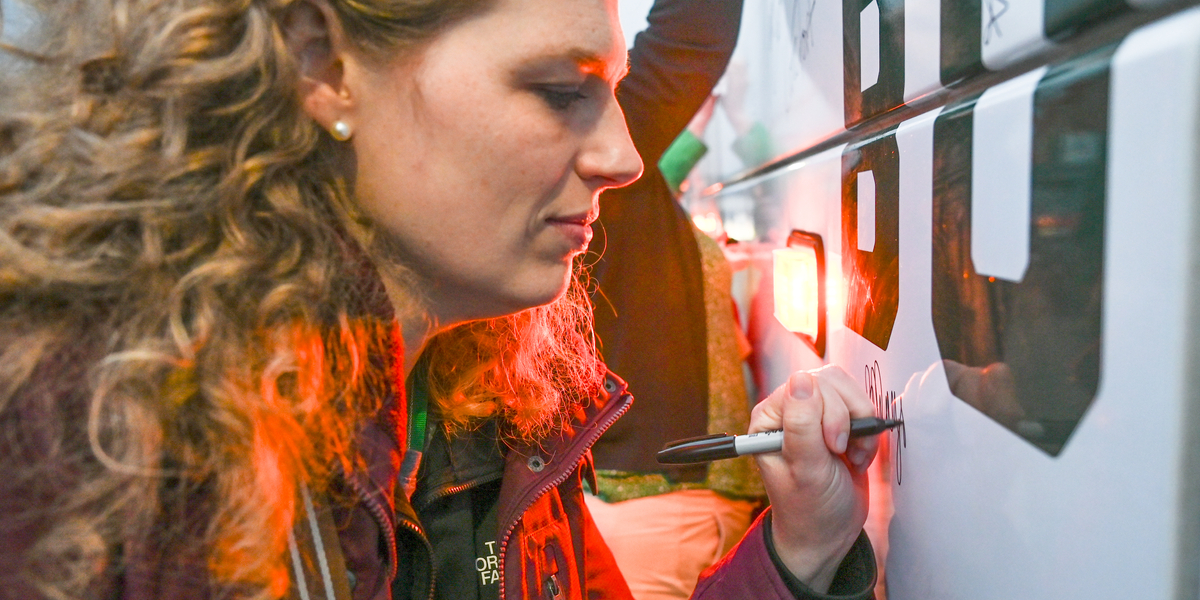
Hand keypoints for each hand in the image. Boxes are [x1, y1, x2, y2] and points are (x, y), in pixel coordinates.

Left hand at [750, 365, 877, 591]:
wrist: (828, 532)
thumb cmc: (809, 508)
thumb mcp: (806, 469)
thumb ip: (802, 424)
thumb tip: (801, 379)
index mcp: (770, 417)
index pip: (806, 384)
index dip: (829, 412)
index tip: (833, 446)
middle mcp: (789, 411)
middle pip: (830, 382)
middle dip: (846, 418)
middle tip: (842, 452)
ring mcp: (814, 414)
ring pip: (848, 389)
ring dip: (860, 424)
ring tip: (851, 455)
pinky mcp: (837, 422)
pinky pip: (861, 407)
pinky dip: (868, 432)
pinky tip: (857, 456)